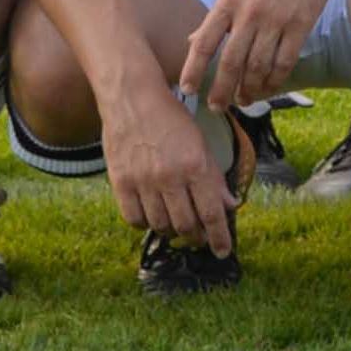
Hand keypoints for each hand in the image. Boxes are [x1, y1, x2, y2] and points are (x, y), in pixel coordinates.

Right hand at [102, 76, 235, 253]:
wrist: (132, 99)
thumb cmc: (172, 119)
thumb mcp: (201, 143)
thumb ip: (214, 177)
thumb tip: (229, 206)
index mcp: (195, 165)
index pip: (212, 213)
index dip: (219, 237)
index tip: (223, 251)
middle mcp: (170, 177)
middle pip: (186, 225)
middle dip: (197, 237)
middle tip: (200, 237)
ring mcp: (143, 181)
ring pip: (161, 225)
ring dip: (172, 231)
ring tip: (177, 226)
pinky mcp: (120, 183)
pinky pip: (134, 219)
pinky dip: (146, 224)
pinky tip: (153, 217)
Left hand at [177, 0, 341, 109]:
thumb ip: (217, 15)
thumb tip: (194, 41)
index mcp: (228, 1)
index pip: (205, 43)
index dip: (193, 69)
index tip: (188, 89)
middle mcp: (250, 13)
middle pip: (231, 62)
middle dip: (221, 90)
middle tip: (216, 107)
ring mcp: (276, 20)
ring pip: (258, 67)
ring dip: (249, 89)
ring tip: (244, 100)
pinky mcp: (300, 25)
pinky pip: (284, 61)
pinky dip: (275, 80)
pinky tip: (268, 88)